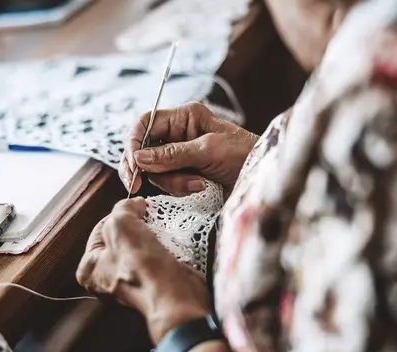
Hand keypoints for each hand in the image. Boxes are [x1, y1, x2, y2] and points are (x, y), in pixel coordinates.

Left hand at [76, 198, 209, 342]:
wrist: (175, 296)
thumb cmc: (143, 268)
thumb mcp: (122, 223)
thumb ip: (123, 207)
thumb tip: (134, 204)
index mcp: (89, 269)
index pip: (101, 228)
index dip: (120, 214)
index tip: (135, 209)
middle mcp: (106, 280)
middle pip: (122, 237)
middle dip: (137, 225)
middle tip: (147, 221)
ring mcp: (130, 283)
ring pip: (141, 246)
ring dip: (152, 236)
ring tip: (159, 235)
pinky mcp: (153, 284)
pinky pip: (156, 257)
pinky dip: (164, 248)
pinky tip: (169, 246)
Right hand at [119, 102, 257, 195]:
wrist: (264, 178)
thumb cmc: (244, 155)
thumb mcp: (208, 151)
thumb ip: (172, 154)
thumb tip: (138, 158)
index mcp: (185, 117)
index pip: (145, 123)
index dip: (133, 143)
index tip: (132, 165)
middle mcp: (179, 135)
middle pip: (144, 150)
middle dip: (149, 169)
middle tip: (138, 186)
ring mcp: (181, 157)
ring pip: (155, 171)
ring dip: (172, 182)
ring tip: (198, 184)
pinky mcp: (186, 175)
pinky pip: (169, 184)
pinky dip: (181, 189)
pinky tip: (201, 188)